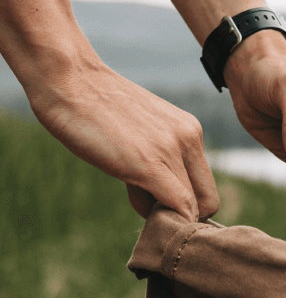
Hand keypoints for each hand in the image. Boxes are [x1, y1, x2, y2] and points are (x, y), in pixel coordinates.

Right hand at [30, 57, 218, 221]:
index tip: (161, 205)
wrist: (66, 77)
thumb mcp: (140, 132)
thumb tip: (161, 201)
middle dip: (182, 214)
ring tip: (131, 189)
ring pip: (192, 207)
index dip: (188, 205)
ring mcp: (172, 150)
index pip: (206, 185)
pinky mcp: (150, 164)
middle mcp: (189, 139)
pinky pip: (179, 207)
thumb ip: (157, 161)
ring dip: (165, 215)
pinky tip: (136, 202)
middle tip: (149, 206)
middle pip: (207, 200)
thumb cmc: (94, 107)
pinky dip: (165, 220)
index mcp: (190, 131)